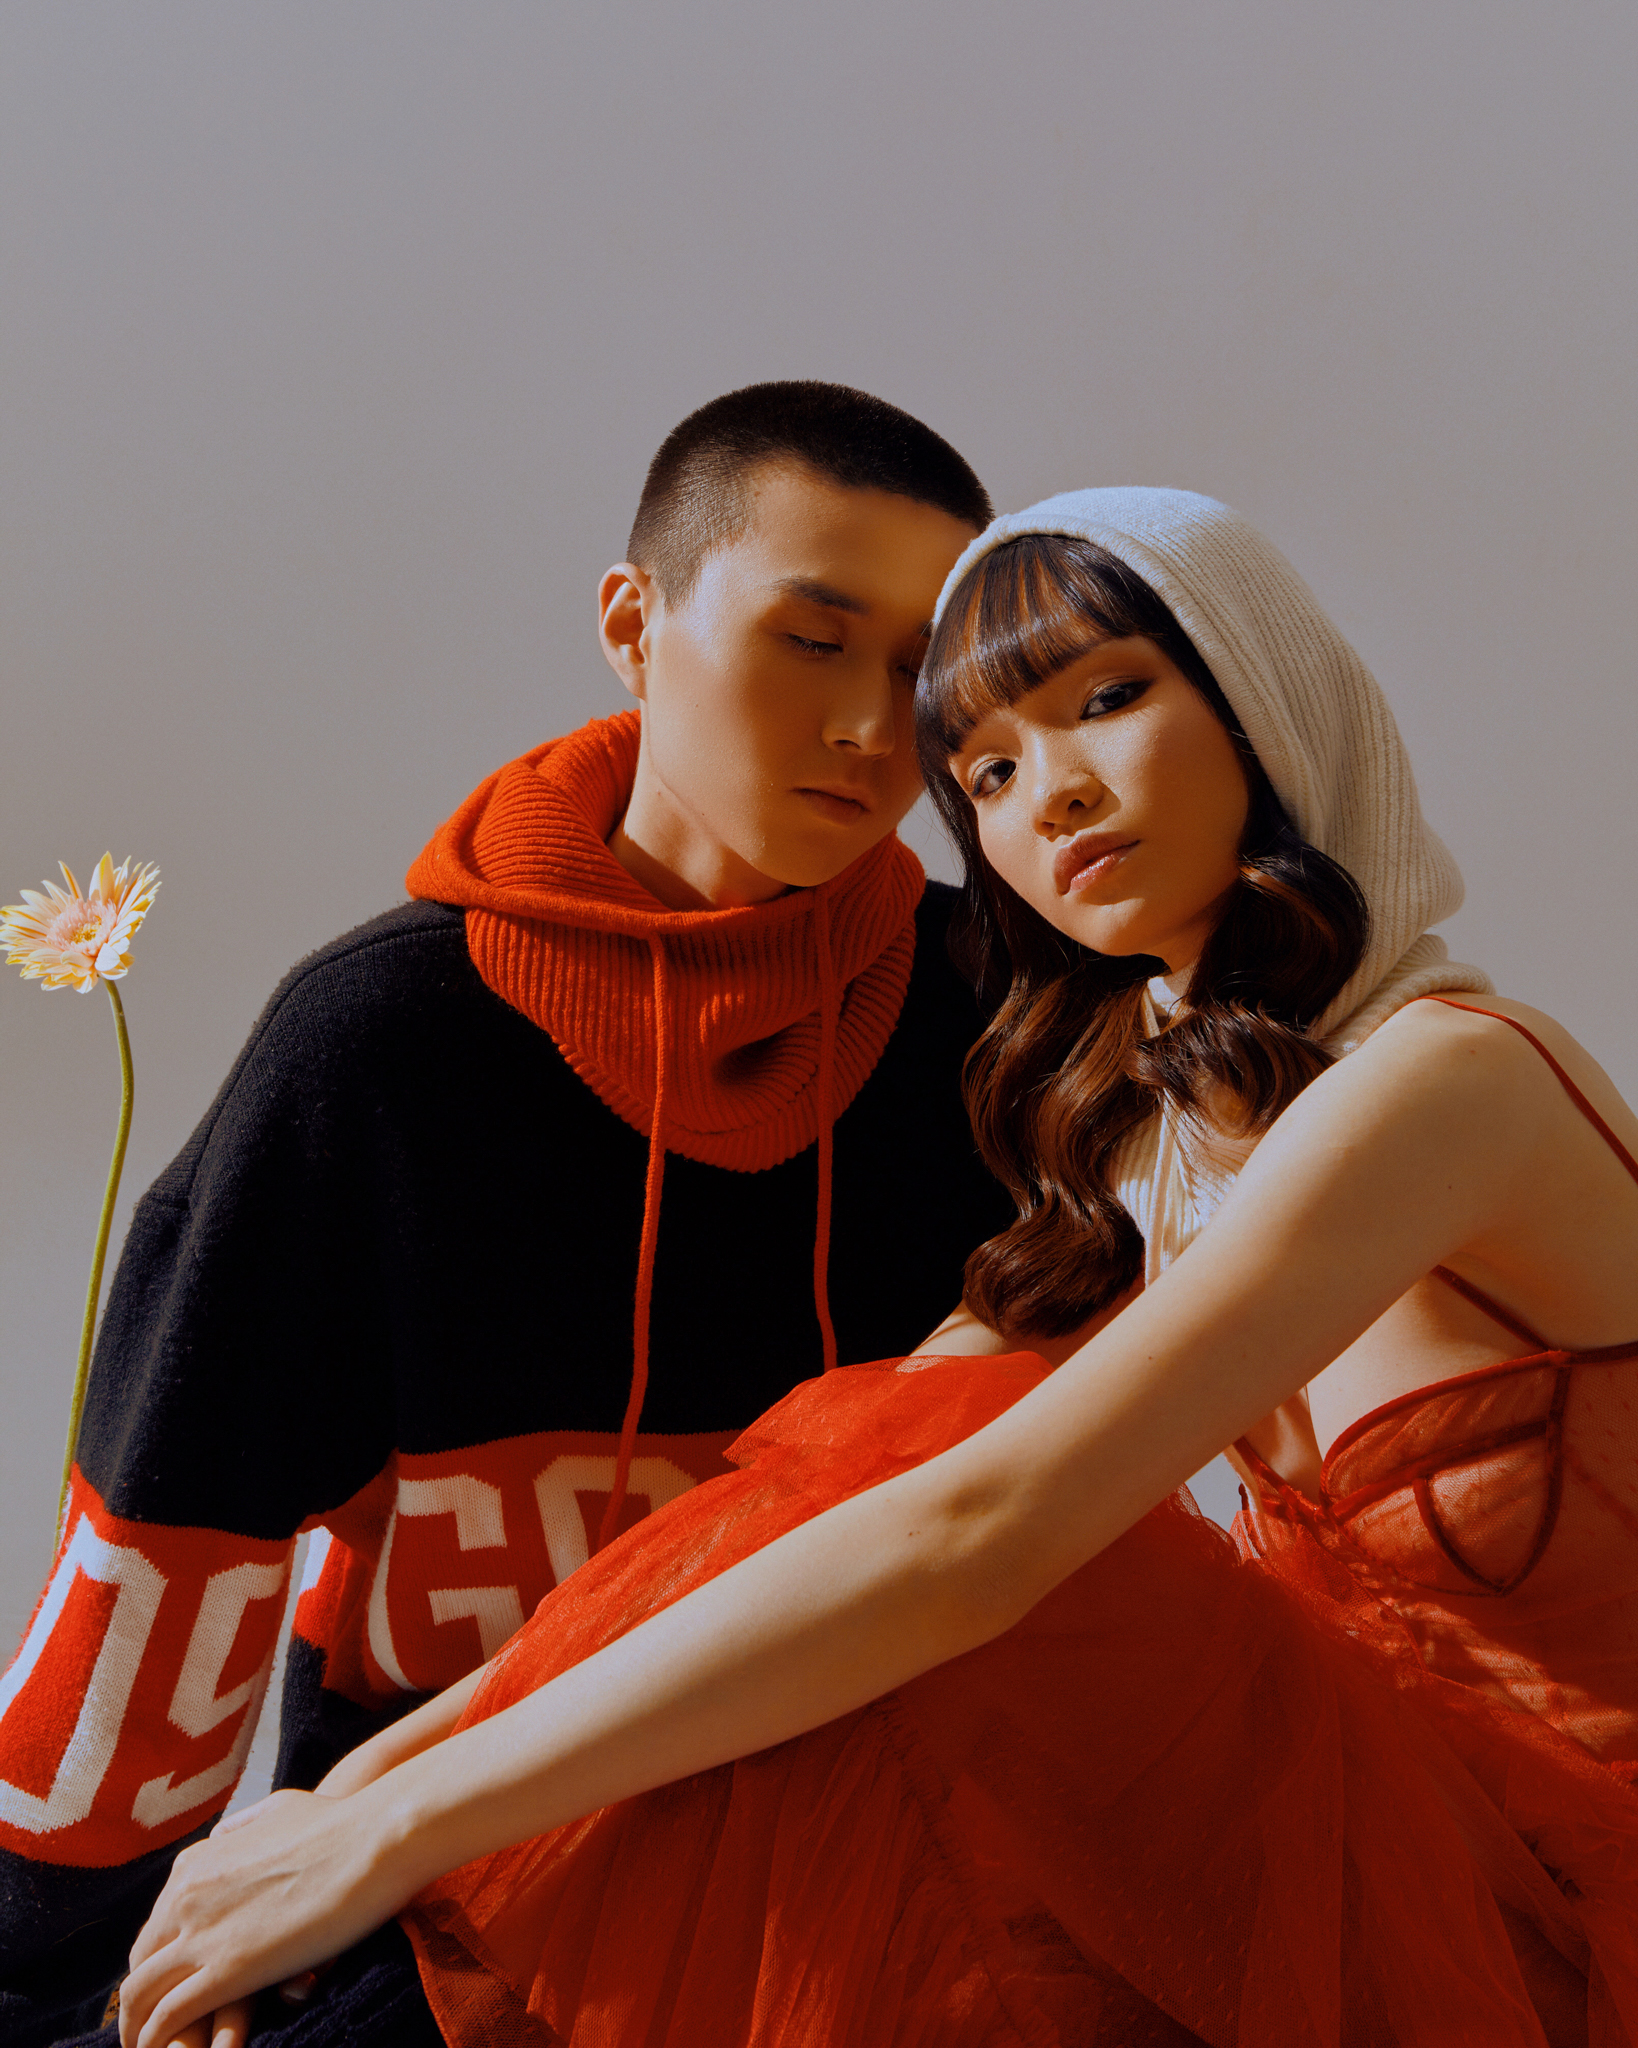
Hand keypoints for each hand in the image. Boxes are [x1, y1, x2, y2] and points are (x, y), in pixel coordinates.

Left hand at [117, 1789, 407, 2047]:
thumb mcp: (278, 1810)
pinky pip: (172, 2017)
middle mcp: (186, 1896)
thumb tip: (225, 1835)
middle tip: (152, 2031)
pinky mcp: (227, 1969)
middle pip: (141, 1964)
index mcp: (196, 1864)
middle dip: (141, 2002)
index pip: (155, 1927)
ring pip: (143, 1996)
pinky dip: (161, 2041)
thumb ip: (244, 1827)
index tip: (167, 1987)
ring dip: (142, 2030)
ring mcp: (203, 1933)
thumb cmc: (341, 1821)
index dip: (157, 1963)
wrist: (374, 1839)